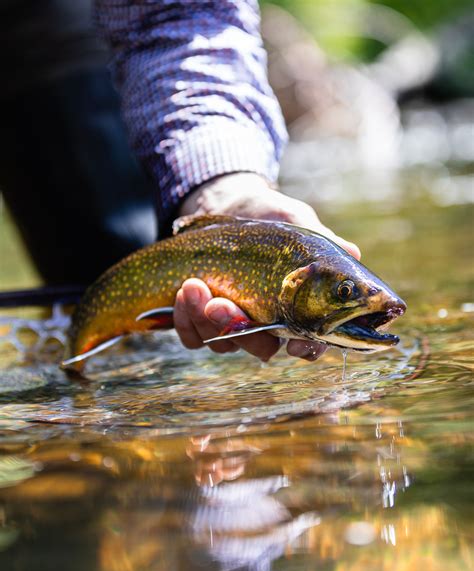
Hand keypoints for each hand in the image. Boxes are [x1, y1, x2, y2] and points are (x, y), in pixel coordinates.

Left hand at [173, 173, 360, 361]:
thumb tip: (352, 253)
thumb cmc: (271, 219)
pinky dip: (186, 319)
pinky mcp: (203, 320)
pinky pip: (194, 336)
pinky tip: (183, 291)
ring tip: (193, 285)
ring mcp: (234, 325)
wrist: (228, 208)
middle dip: (241, 331)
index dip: (306, 349)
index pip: (311, 342)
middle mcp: (268, 324)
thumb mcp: (296, 222)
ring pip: (224, 343)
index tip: (294, 345)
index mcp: (299, 309)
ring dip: (205, 319)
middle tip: (220, 304)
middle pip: (260, 348)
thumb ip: (322, 240)